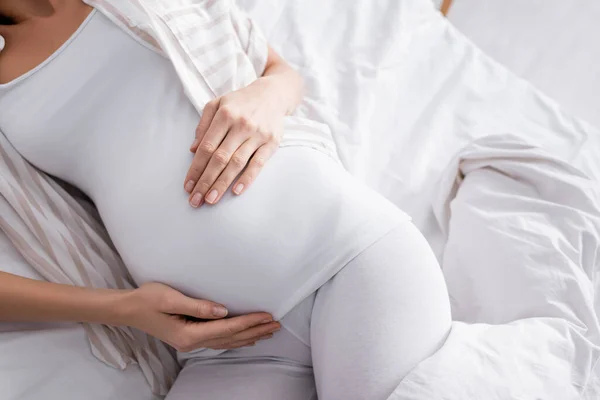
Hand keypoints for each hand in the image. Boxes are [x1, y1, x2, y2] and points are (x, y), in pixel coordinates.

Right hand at [122, 282, 279, 351]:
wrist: (128, 309)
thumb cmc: (147, 299)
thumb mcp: (171, 298)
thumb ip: (198, 306)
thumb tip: (223, 310)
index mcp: (190, 334)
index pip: (227, 328)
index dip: (249, 322)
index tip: (267, 316)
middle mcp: (192, 342)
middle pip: (231, 337)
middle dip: (256, 331)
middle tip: (277, 325)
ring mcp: (191, 342)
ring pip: (227, 341)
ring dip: (249, 336)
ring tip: (268, 332)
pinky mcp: (190, 336)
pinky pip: (219, 340)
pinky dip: (236, 338)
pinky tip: (245, 338)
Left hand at [183, 78, 285, 207]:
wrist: (272, 94)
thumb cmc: (241, 102)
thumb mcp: (218, 104)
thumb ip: (203, 125)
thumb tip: (193, 150)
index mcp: (225, 115)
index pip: (207, 147)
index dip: (196, 168)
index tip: (188, 186)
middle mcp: (241, 125)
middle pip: (220, 158)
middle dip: (206, 181)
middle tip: (195, 200)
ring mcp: (258, 134)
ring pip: (237, 163)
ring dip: (222, 184)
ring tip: (210, 199)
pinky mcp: (272, 142)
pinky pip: (258, 164)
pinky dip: (247, 178)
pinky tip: (236, 191)